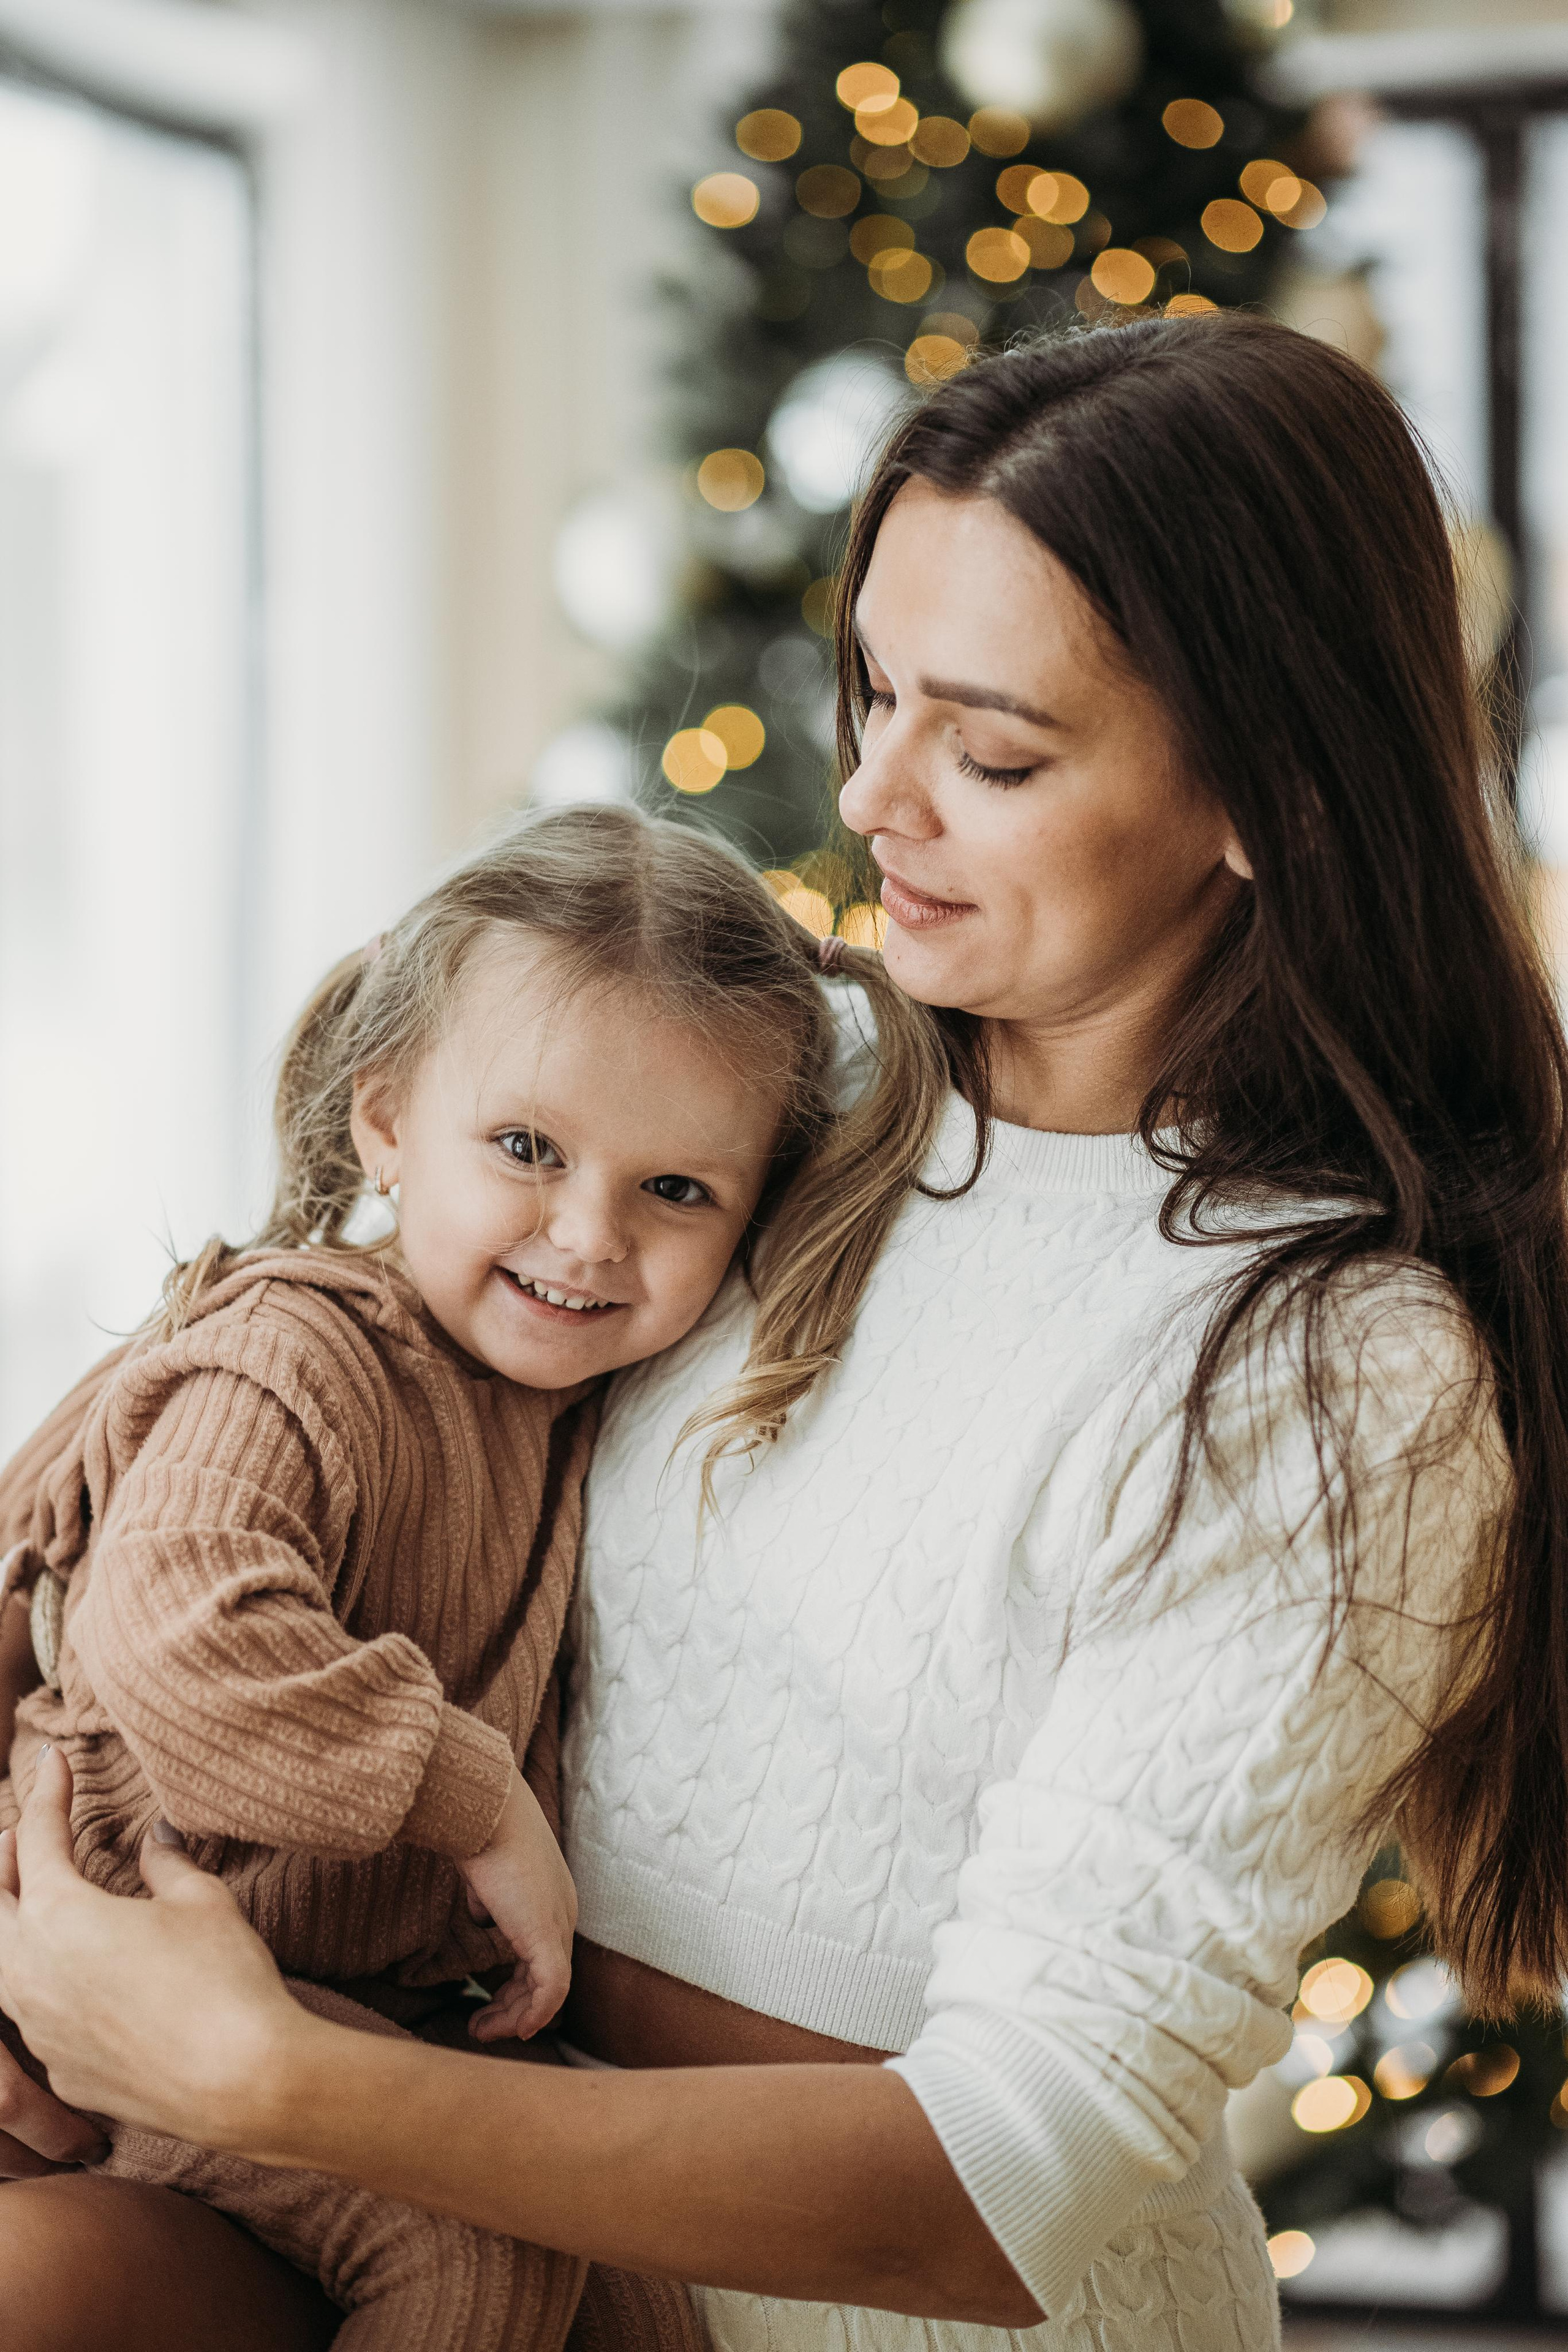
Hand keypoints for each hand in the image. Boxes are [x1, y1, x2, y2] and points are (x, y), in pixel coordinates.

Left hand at [0, 1747, 302, 2150]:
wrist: (242, 2082)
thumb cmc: (223, 1978)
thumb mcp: (202, 1901)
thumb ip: (166, 1865)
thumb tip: (154, 1841)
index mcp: (60, 1916)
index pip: (39, 1838)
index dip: (47, 1793)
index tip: (53, 1760)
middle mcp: (31, 1975)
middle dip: (4, 1860)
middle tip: (21, 1831)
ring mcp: (42, 2032)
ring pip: (0, 1969)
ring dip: (12, 1926)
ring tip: (32, 1902)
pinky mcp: (64, 2075)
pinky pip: (33, 2021)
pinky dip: (39, 1987)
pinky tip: (71, 1983)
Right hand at [457, 1766, 575, 2041]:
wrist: (488, 1811)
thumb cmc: (483, 1833)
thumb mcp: (488, 1873)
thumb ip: (490, 1899)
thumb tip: (484, 1916)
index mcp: (553, 1897)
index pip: (543, 1954)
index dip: (516, 1985)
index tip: (487, 2001)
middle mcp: (564, 1912)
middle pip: (546, 1977)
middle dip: (512, 2007)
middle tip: (480, 2026)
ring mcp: (560, 1924)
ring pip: (548, 1990)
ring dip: (513, 2016)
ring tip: (478, 2030)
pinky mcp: (548, 1936)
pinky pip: (550, 1991)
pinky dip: (532, 2014)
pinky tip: (510, 2029)